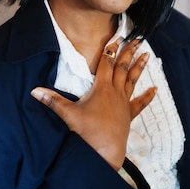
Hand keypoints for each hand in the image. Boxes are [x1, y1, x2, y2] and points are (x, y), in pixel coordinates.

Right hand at [31, 39, 156, 169]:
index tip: (116, 37)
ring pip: (132, 80)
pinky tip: (155, 90)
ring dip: (139, 67)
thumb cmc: (87, 132)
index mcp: (101, 88)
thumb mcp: (68, 114)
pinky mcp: (128, 115)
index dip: (110, 50)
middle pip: (122, 67)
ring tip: (146, 54)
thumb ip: (52, 100)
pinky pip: (140, 103)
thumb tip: (34, 91)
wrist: (104, 151)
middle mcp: (115, 92)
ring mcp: (124, 103)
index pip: (106, 63)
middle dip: (129, 52)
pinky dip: (148, 96)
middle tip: (138, 39)